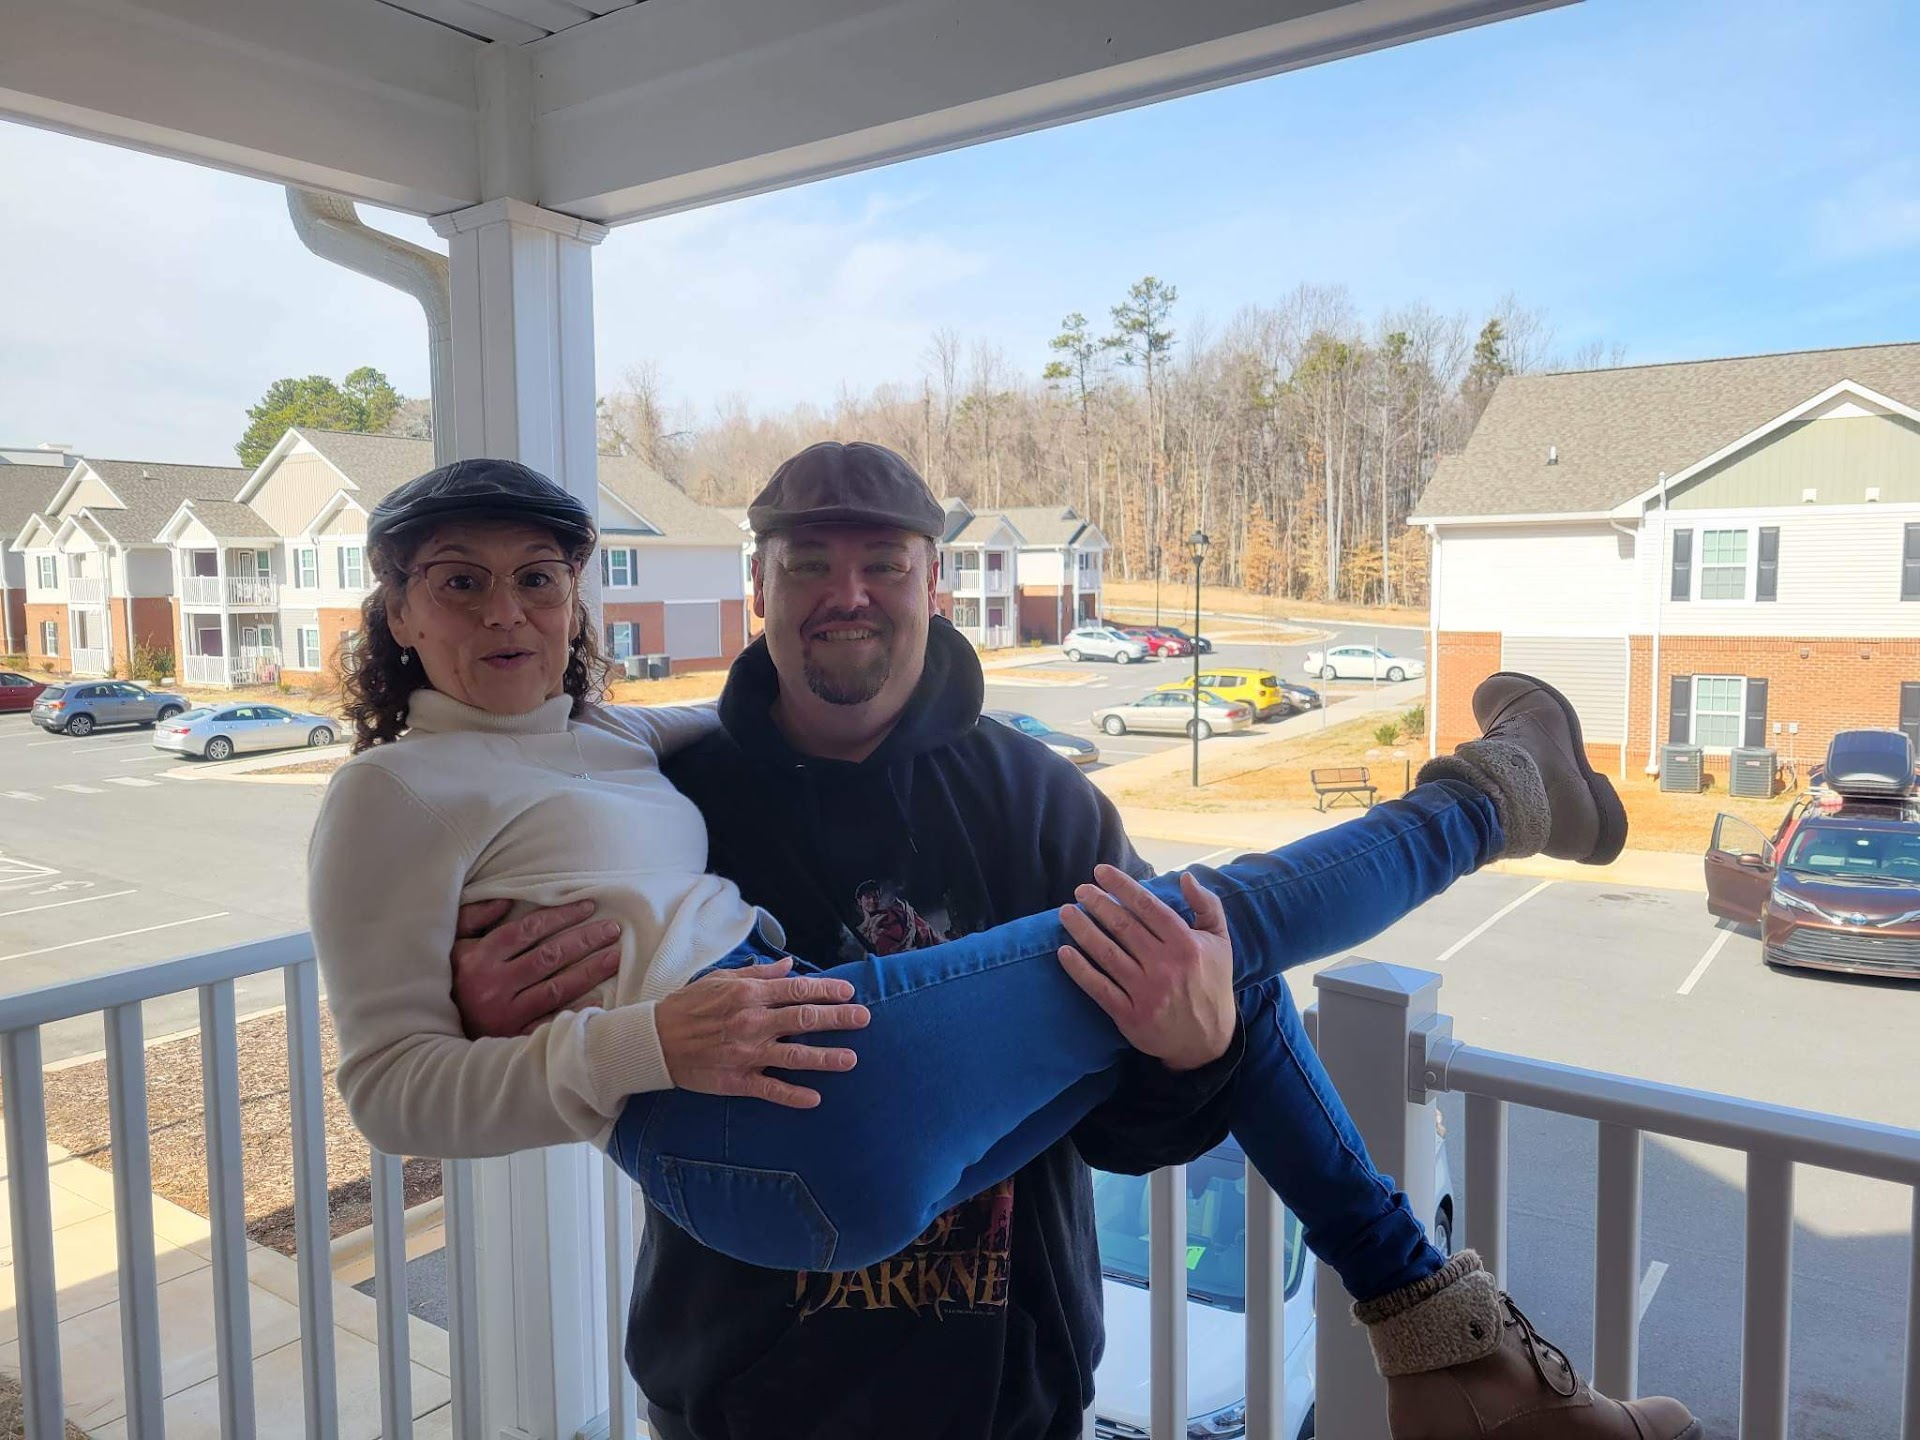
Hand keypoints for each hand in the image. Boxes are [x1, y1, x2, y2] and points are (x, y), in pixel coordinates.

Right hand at [451, 899, 623, 1038]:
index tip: (588, 906)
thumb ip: (474, 917)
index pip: (529, 930)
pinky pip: (550, 1022)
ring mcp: (505, 1013)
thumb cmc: (451, 979)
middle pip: (549, 956)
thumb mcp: (453, 943)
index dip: (561, 916)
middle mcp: (494, 985)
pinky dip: (575, 1010)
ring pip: (556, 987)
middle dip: (585, 940)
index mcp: (481, 957)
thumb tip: (506, 900)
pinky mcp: (512, 1037)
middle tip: (612, 928)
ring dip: (589, 970)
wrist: (433, 1027)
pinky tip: (599, 998)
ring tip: (615, 955)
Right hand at [655, 958, 870, 1108]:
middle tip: (865, 1018)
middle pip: (805, 1019)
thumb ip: (759, 975)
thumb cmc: (687, 1007)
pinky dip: (793, 1095)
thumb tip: (788, 966)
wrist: (653, 1040)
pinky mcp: (737, 1080)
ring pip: (795, 1056)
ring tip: (852, 1059)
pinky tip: (815, 1098)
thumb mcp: (720, 980)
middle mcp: (753, 1022)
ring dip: (826, 1058)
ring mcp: (747, 1053)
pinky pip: (770, 1089)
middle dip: (839, 1018)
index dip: (828, 990)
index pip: (798, 990)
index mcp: (749, 995)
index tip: (849, 991)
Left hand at [1057, 865, 1235, 1072]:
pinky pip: (1099, 988)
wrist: (1208, 1041)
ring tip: (1066, 912)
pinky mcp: (1130, 1015)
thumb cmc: (1211, 982)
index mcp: (1186, 944)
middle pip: (1123, 927)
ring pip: (1107, 954)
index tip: (1100, 872)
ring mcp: (1146, 992)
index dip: (1122, 886)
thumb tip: (1186, 876)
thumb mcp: (1220, 941)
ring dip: (1083, 930)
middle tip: (1080, 890)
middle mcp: (1165, 966)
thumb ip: (1207, 905)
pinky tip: (1064, 952)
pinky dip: (1079, 970)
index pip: (1148, 907)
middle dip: (1098, 904)